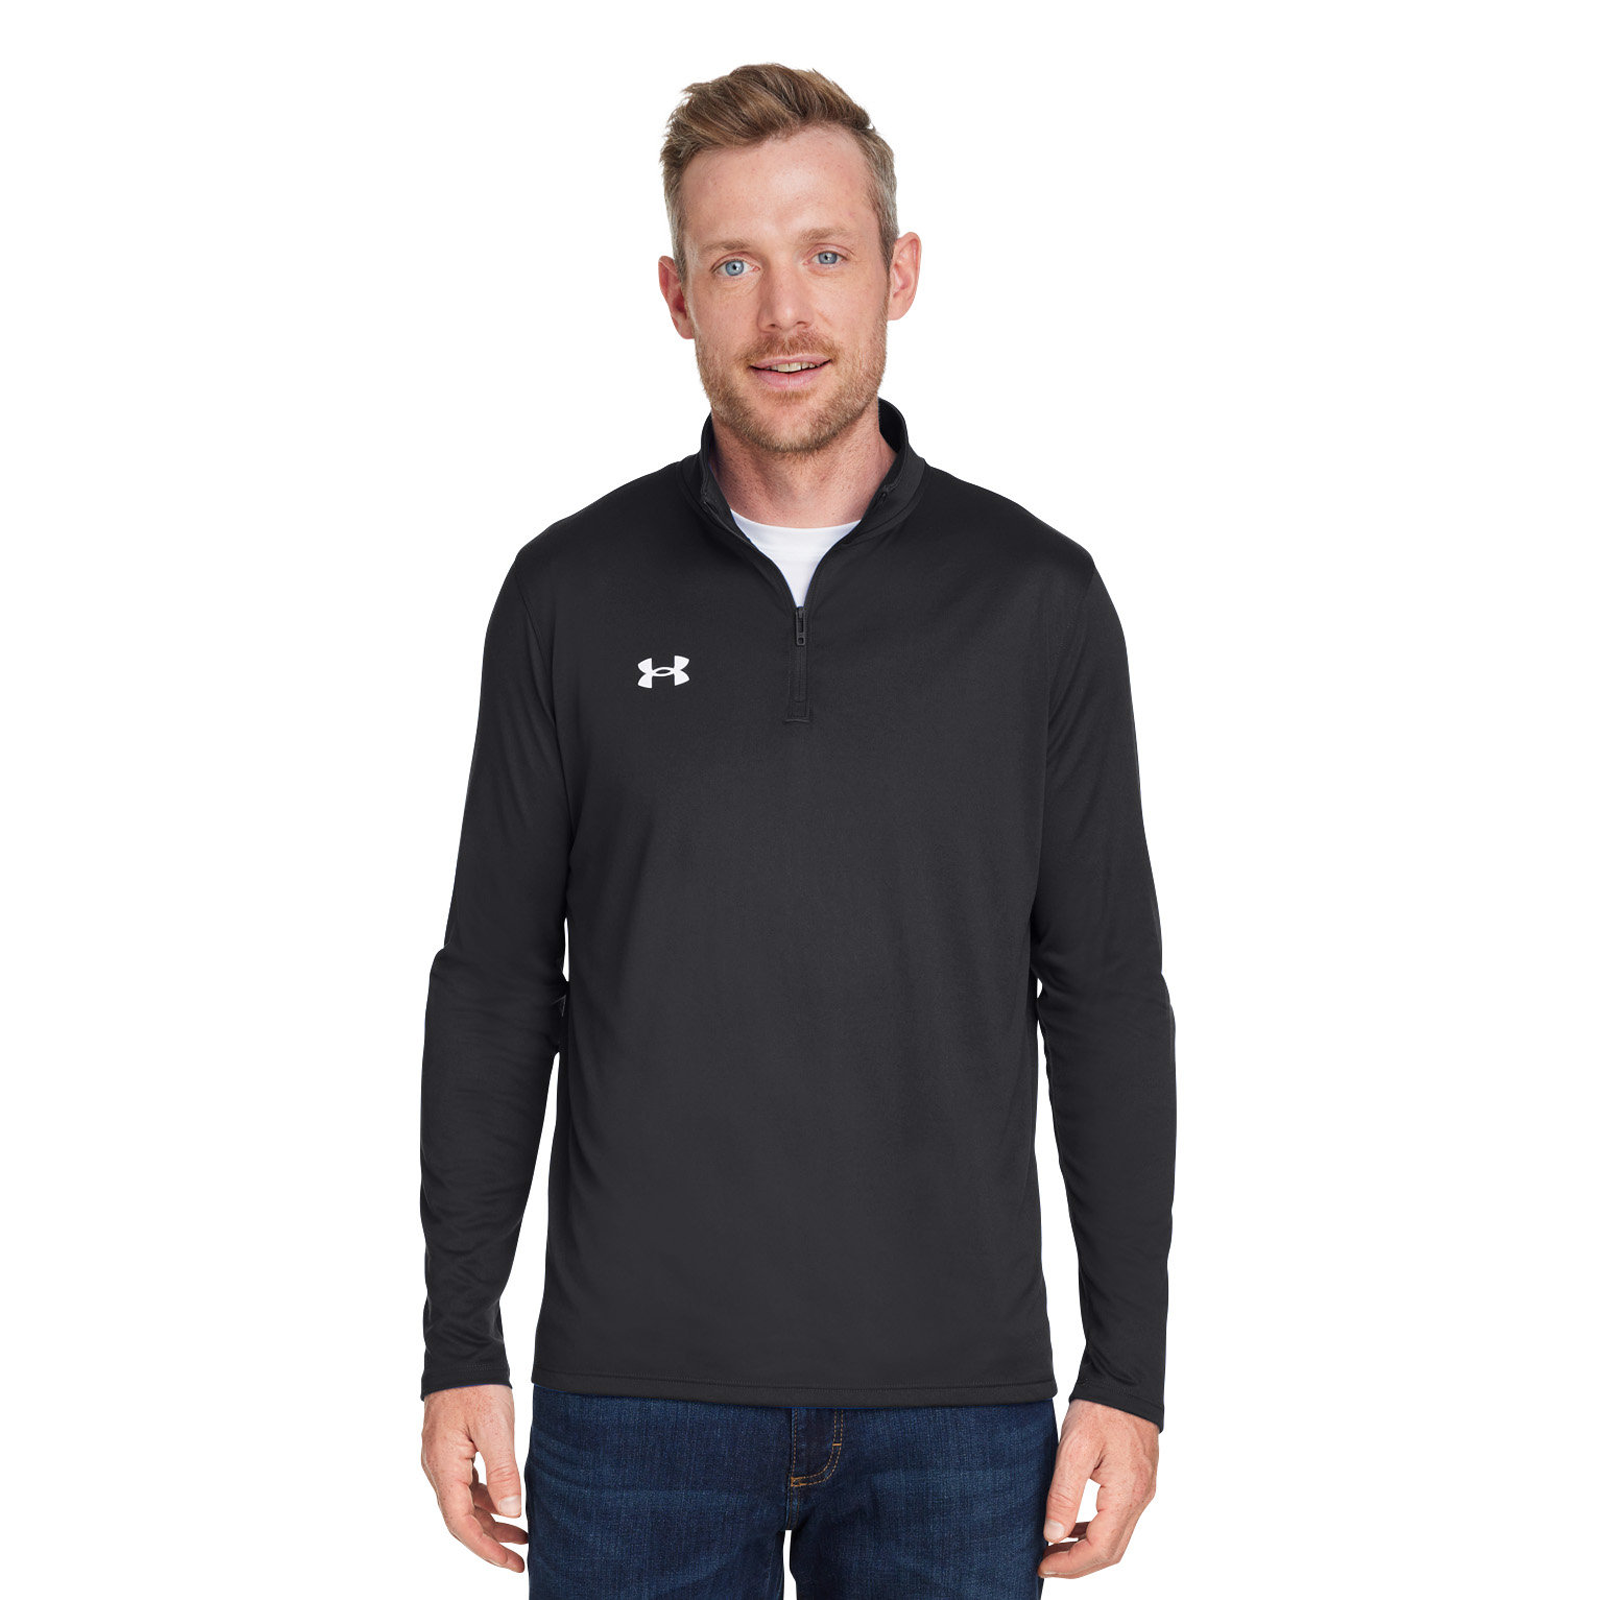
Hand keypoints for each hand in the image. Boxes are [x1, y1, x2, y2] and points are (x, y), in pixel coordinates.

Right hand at [421, 1383, 528, 1572]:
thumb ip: (503, 1472)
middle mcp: (438, 1468)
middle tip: (521, 1555)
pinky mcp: (451, 1448)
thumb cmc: (477, 1386)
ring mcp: (443, 1458)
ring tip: (522, 1532)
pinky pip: (466, 1485)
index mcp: (444, 1468)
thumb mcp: (495, 1428)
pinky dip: (486, 1498)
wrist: (461, 1351)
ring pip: (464, 1503)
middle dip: (491, 1540)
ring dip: (490, 1520)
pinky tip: (506, 1502)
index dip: (486, 1548)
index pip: (461, 1524)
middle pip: (461, 1518)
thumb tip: (512, 1513)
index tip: (511, 1563)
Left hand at [1038, 1398, 1158, 1578]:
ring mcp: (1142, 1491)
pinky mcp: (1137, 1482)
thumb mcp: (1075, 1448)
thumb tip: (1052, 1535)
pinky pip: (1118, 1520)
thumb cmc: (1100, 1409)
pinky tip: (1074, 1527)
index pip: (1101, 1549)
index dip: (1071, 1564)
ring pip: (1116, 1538)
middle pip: (1111, 1551)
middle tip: (1045, 1563)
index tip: (1042, 1564)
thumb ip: (1064, 1493)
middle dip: (1077, 1564)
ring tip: (1054, 1548)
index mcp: (1127, 1494)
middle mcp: (1140, 1498)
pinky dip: (1095, 1531)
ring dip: (1086, 1550)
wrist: (1125, 1381)